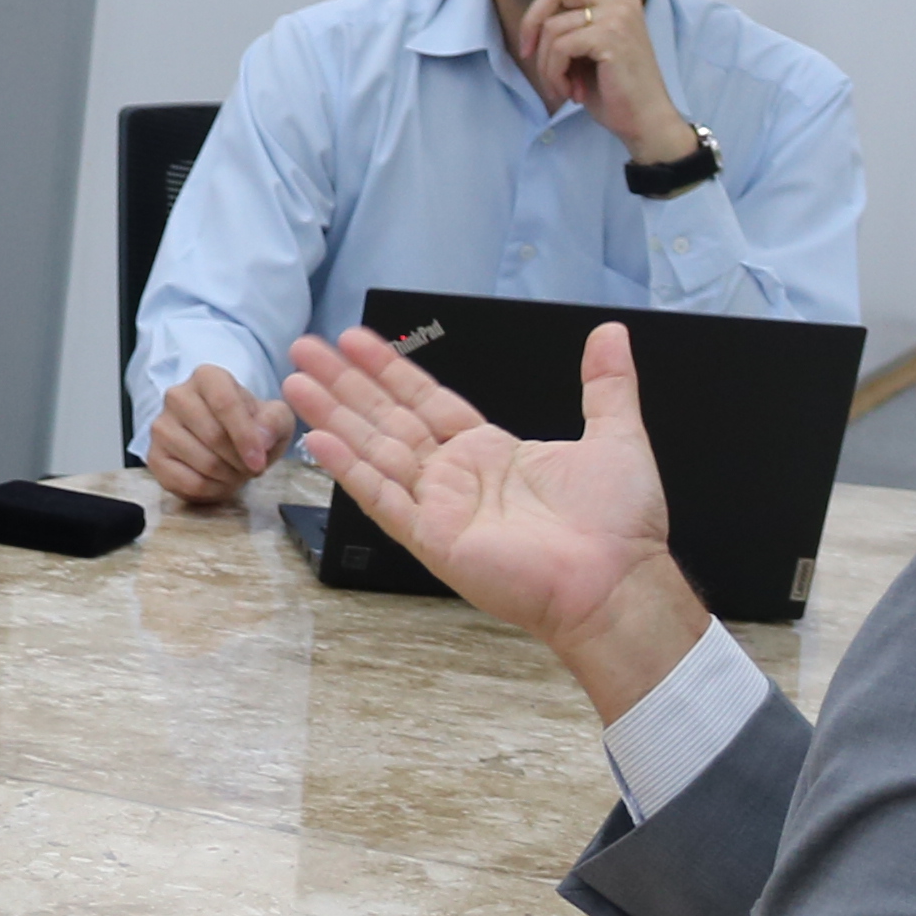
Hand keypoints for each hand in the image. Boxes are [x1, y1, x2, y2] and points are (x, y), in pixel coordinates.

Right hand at [138, 362, 290, 505]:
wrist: (228, 440)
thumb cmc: (252, 424)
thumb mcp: (275, 417)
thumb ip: (274, 422)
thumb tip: (260, 441)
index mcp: (208, 377)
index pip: (225, 403)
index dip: (245, 437)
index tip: (259, 462)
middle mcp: (177, 396)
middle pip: (213, 436)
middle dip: (239, 461)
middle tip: (252, 469)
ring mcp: (161, 427)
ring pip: (202, 462)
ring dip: (228, 477)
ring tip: (236, 474)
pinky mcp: (154, 456)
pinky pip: (186, 482)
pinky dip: (211, 491)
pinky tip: (219, 483)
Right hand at [279, 317, 708, 711]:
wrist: (617, 580)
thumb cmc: (619, 523)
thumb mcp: (616, 435)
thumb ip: (606, 384)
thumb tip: (612, 335)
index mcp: (490, 452)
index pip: (426, 401)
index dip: (389, 369)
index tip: (356, 340)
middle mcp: (457, 477)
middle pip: (387, 419)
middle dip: (345, 383)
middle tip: (305, 348)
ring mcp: (440, 508)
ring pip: (374, 451)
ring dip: (334, 416)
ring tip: (296, 383)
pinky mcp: (433, 539)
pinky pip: (383, 498)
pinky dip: (350, 471)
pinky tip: (318, 441)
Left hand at [511, 0, 697, 168]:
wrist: (646, 122)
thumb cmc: (615, 94)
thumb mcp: (586, 54)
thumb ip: (568, 32)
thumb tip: (532, 24)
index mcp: (618, 2)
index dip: (537, 13)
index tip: (529, 46)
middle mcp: (621, 2)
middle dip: (532, 25)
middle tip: (527, 56)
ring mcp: (618, 17)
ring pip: (553, 28)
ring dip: (548, 66)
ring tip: (564, 89)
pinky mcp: (611, 37)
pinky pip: (561, 48)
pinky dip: (555, 74)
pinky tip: (572, 93)